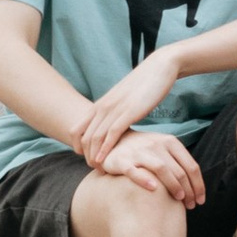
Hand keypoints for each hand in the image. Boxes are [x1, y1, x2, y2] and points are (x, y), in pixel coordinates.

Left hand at [74, 49, 179, 168]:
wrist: (159, 67)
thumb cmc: (144, 85)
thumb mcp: (123, 99)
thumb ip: (114, 112)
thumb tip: (114, 126)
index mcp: (100, 104)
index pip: (76, 130)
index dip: (77, 147)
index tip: (87, 158)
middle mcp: (103, 107)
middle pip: (84, 137)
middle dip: (86, 156)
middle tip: (94, 169)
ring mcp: (115, 109)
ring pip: (95, 137)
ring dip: (94, 156)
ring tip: (99, 169)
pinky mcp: (129, 111)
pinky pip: (111, 133)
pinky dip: (105, 149)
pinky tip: (105, 160)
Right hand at [88, 126, 205, 205]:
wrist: (114, 140)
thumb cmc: (145, 151)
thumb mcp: (164, 150)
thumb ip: (178, 163)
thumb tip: (197, 188)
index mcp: (170, 142)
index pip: (191, 166)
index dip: (198, 185)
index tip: (200, 200)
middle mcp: (157, 144)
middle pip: (178, 170)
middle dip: (188, 190)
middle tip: (191, 205)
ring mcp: (139, 151)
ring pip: (161, 169)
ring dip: (173, 185)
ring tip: (178, 199)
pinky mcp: (122, 160)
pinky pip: (134, 171)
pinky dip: (144, 179)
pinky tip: (153, 189)